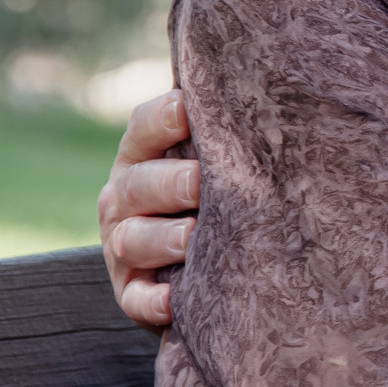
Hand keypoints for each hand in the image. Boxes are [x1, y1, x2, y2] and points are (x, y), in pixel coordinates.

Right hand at [97, 88, 199, 331]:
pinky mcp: (131, 293)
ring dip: (163, 238)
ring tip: (193, 236)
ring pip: (134, 239)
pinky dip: (152, 300)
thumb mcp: (206, 159)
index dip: (162, 119)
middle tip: (201, 182)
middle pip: (139, 184)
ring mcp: (123, 246)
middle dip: (170, 182)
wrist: (191, 266)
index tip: (188, 111)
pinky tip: (173, 301)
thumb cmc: (209, 195)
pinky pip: (137, 298)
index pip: (143, 129)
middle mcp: (123, 197)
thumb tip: (264, 85)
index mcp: (141, 157)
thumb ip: (219, 131)